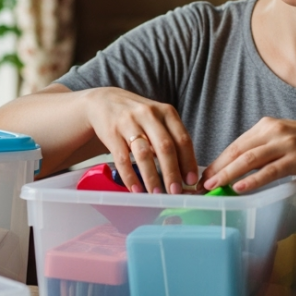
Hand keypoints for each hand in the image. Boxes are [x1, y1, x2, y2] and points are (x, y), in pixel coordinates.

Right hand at [82, 87, 198, 193]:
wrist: (104, 102)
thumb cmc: (137, 115)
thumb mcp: (158, 119)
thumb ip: (170, 138)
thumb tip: (184, 171)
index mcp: (166, 112)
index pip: (182, 139)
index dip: (188, 162)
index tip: (191, 181)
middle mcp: (149, 115)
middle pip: (165, 147)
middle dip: (172, 172)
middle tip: (175, 192)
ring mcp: (129, 123)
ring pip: (144, 154)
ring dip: (152, 177)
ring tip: (157, 194)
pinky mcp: (112, 133)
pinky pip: (123, 159)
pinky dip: (130, 177)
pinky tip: (136, 189)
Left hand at [201, 117, 295, 192]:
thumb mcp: (283, 139)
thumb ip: (263, 148)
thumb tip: (237, 167)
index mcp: (266, 125)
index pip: (235, 144)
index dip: (217, 161)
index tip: (203, 176)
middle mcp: (273, 131)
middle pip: (237, 151)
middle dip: (217, 168)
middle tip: (201, 185)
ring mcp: (285, 144)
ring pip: (249, 160)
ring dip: (228, 174)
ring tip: (213, 186)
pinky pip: (270, 171)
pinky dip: (253, 180)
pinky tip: (239, 187)